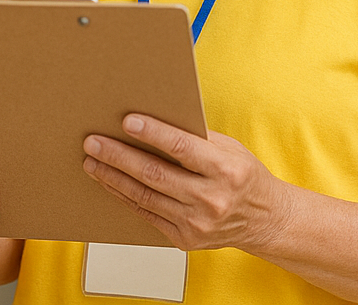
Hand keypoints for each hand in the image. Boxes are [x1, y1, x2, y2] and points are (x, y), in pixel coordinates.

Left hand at [82, 114, 289, 252]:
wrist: (265, 220)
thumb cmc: (245, 176)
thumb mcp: (230, 148)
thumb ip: (196, 137)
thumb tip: (152, 118)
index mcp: (226, 170)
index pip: (183, 148)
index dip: (153, 133)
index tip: (126, 121)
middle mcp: (212, 199)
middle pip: (155, 174)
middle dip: (119, 156)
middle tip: (93, 142)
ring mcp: (197, 223)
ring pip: (145, 196)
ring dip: (113, 178)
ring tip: (92, 161)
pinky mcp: (185, 239)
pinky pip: (147, 214)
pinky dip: (125, 196)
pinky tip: (110, 182)